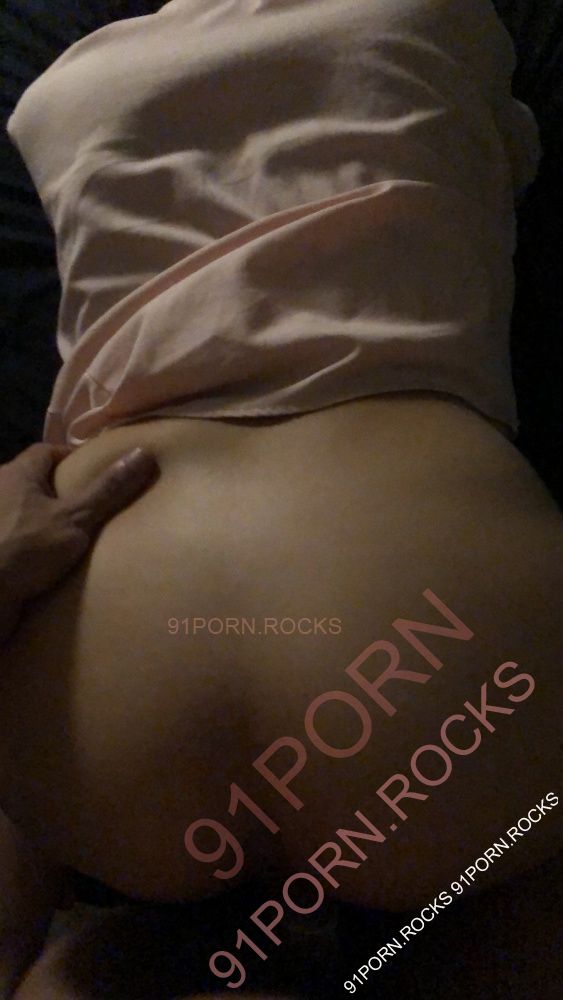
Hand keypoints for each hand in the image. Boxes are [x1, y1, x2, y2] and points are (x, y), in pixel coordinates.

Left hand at [0, 442, 157, 642]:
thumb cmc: (26, 548)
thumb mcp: (75, 518)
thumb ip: (107, 489)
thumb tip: (143, 452)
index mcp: (14, 474)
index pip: (46, 451)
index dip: (72, 457)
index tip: (97, 471)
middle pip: (35, 481)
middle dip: (61, 490)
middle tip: (93, 504)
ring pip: (25, 512)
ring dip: (47, 519)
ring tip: (78, 534)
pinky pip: (17, 538)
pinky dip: (34, 545)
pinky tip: (54, 560)